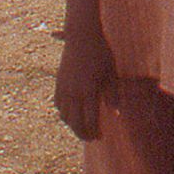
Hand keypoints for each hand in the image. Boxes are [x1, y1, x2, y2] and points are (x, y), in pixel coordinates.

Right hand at [54, 26, 115, 141]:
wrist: (82, 36)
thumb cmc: (102, 53)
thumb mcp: (112, 73)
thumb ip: (113, 94)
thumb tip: (116, 114)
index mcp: (89, 91)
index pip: (89, 120)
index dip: (94, 132)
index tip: (100, 137)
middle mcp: (73, 92)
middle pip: (75, 122)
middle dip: (83, 133)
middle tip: (91, 138)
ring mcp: (63, 88)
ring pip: (64, 115)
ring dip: (72, 124)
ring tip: (82, 127)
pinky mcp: (58, 82)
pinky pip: (58, 104)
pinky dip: (64, 113)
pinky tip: (71, 114)